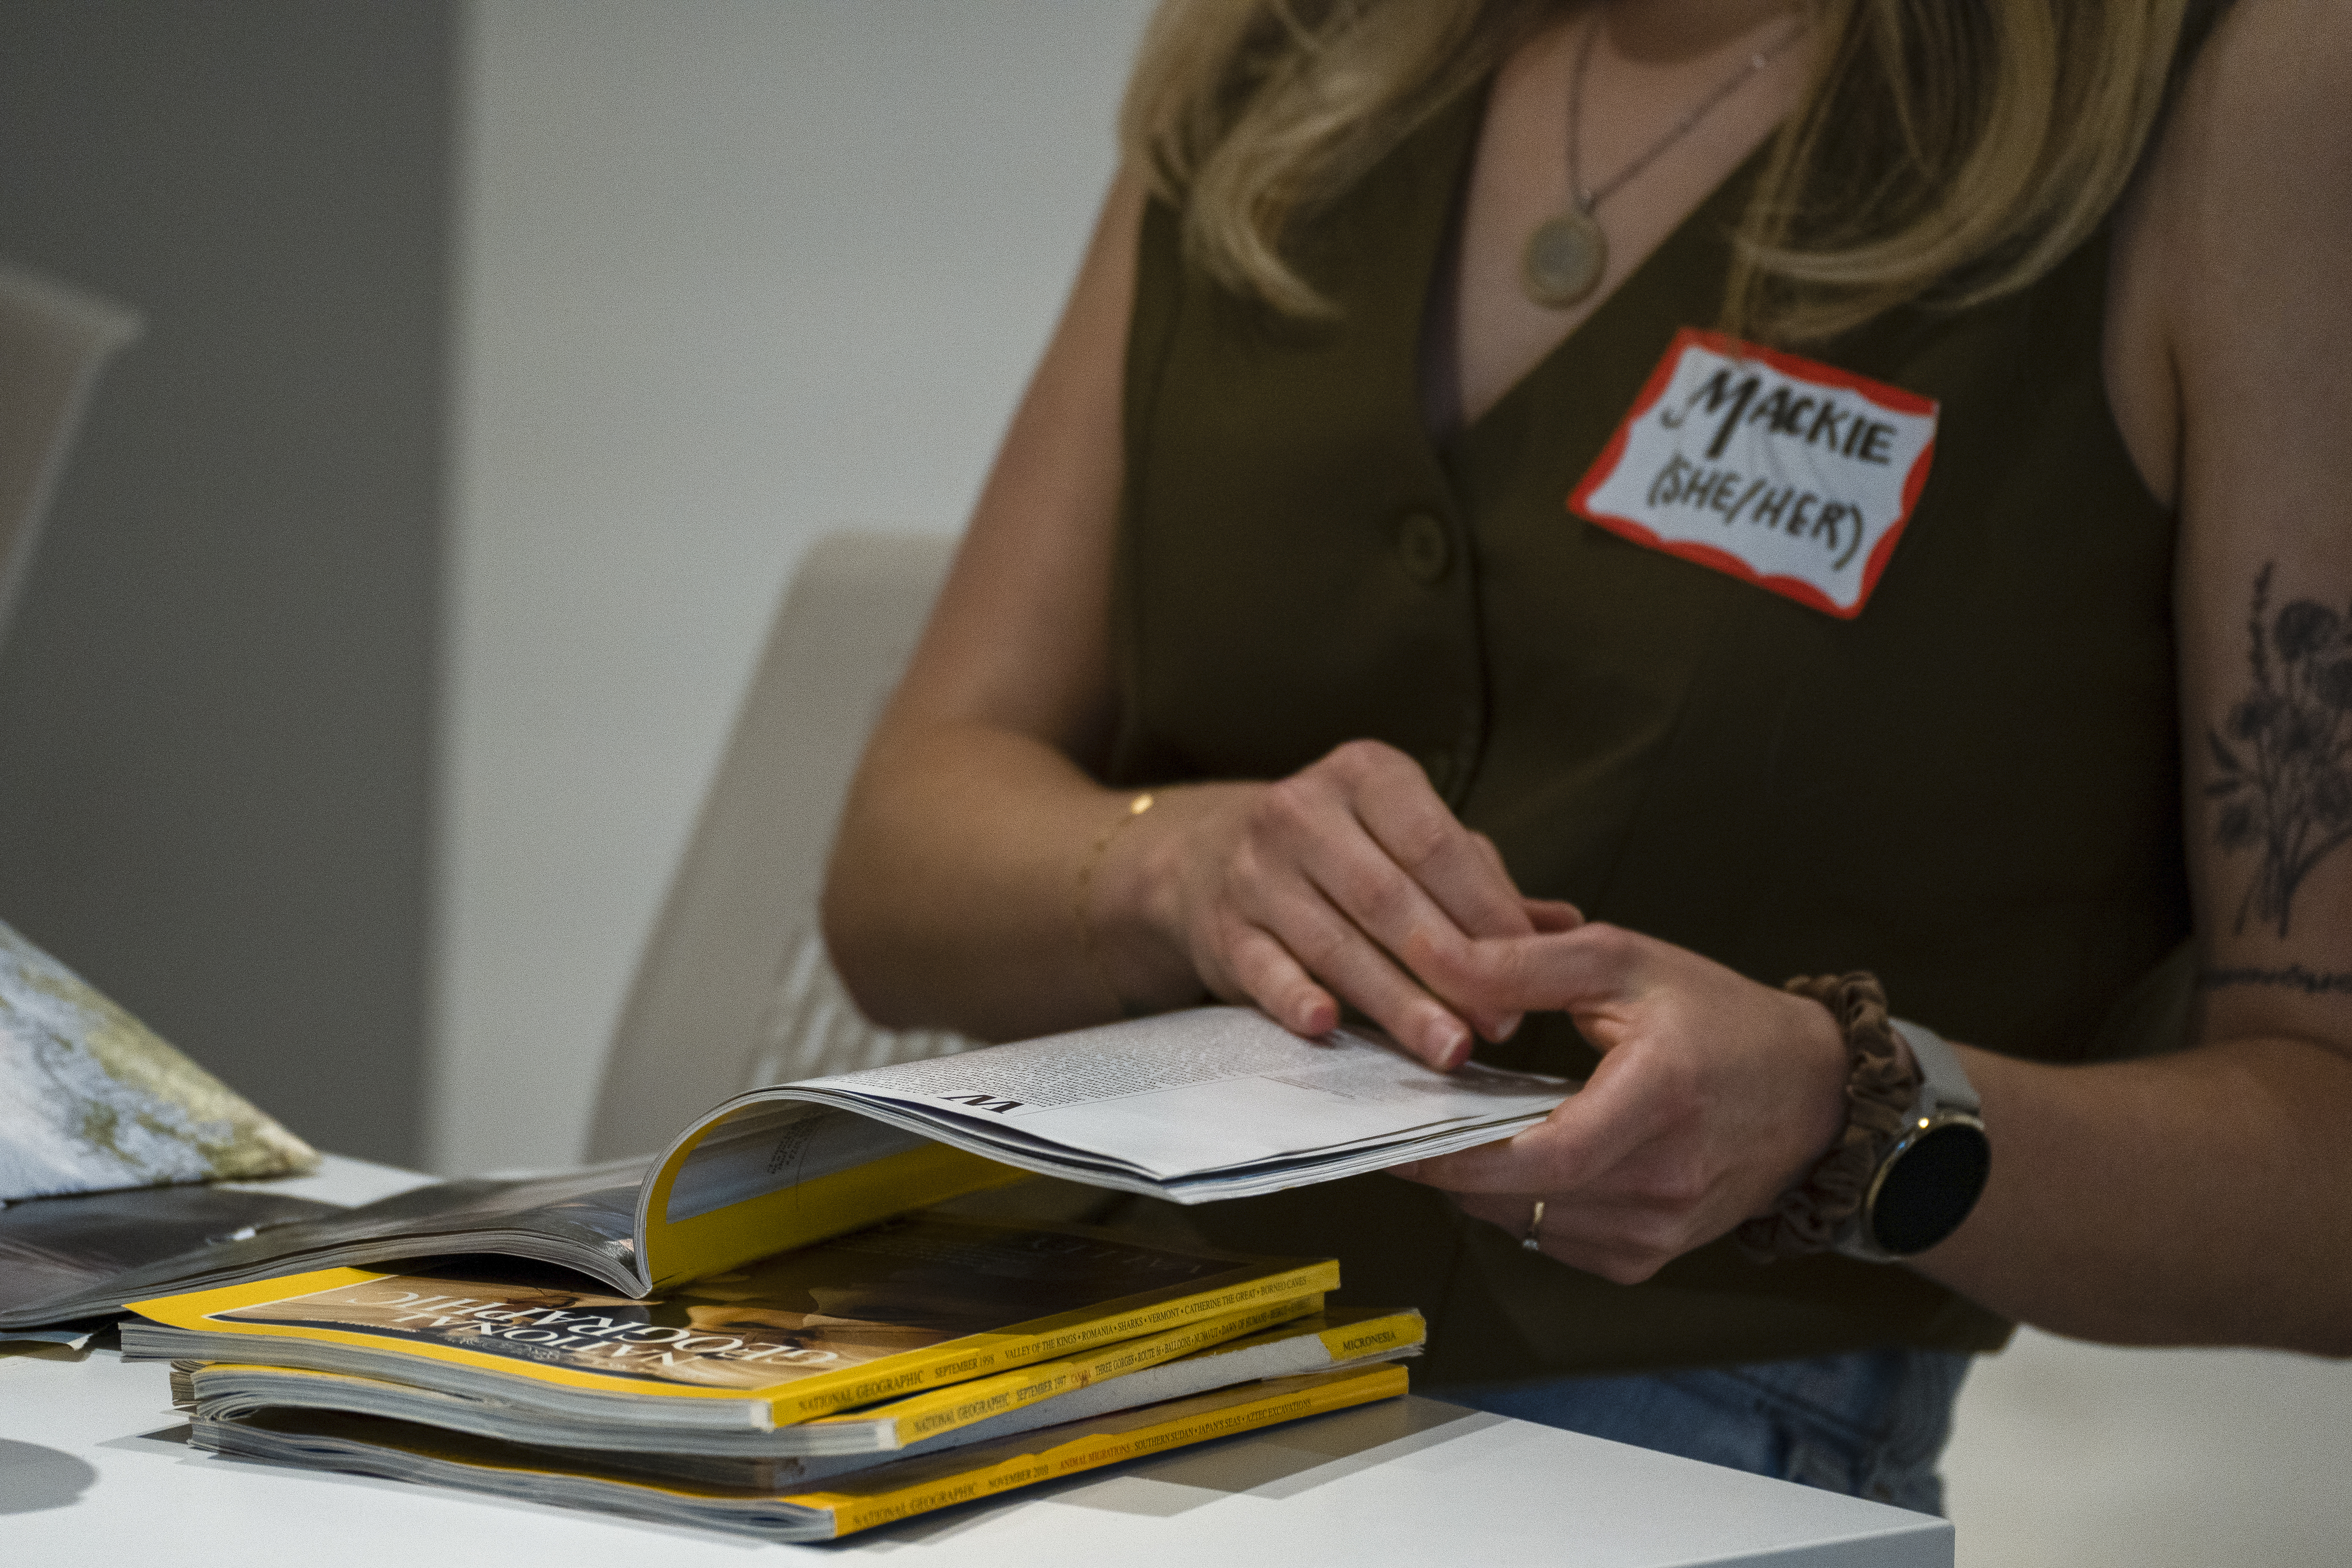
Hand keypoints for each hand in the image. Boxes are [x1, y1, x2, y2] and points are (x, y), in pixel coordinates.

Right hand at [1101, 739, 1579, 1066]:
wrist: (1209, 860)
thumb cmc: (1342, 854)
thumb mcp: (1408, 842)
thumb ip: (1482, 883)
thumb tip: (1566, 928)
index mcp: (1366, 774)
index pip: (1438, 844)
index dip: (1487, 913)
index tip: (1530, 974)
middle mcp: (1303, 810)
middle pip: (1390, 897)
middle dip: (1451, 968)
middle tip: (1500, 1025)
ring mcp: (1255, 869)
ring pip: (1334, 941)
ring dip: (1395, 1001)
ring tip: (1447, 1047)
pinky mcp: (1221, 927)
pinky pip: (1263, 968)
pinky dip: (1296, 997)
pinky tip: (1329, 1028)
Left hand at [1393, 923, 1846, 1281]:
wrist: (1812, 1092)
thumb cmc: (1722, 1019)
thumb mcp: (1627, 961)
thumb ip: (1527, 963)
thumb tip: (1437, 957)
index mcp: (1663, 1097)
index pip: (1547, 1155)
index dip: (1463, 1157)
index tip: (1402, 1137)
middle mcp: (1666, 1179)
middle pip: (1525, 1197)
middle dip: (1453, 1166)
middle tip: (1406, 1125)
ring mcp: (1661, 1229)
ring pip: (1530, 1226)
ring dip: (1483, 1187)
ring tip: (1462, 1133)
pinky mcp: (1650, 1257)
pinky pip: (1556, 1242)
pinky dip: (1524, 1207)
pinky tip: (1521, 1162)